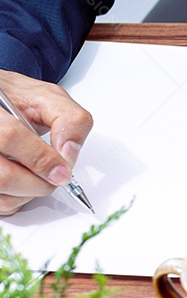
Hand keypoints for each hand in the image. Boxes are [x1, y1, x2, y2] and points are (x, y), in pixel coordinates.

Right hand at [0, 70, 92, 215]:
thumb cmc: (18, 100)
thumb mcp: (48, 98)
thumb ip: (68, 120)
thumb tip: (69, 152)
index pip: (9, 137)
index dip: (41, 159)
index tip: (63, 170)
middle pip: (3, 175)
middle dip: (39, 182)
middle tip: (56, 175)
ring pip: (0, 191)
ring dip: (28, 193)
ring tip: (39, 175)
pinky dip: (15, 199)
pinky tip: (22, 181)